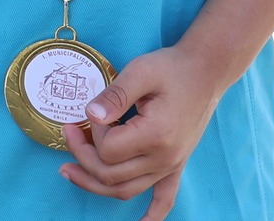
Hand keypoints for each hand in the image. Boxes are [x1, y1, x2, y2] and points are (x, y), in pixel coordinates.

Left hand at [59, 45, 220, 219]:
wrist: (206, 72)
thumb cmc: (172, 68)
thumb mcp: (140, 72)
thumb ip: (113, 95)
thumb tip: (90, 115)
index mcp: (156, 135)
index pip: (108, 150)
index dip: (91, 134)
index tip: (91, 112)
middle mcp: (165, 157)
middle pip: (111, 175)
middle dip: (82, 156)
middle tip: (68, 131)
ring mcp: (171, 164)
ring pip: (127, 190)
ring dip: (95, 185)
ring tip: (68, 171)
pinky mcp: (176, 163)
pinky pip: (165, 198)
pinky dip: (152, 214)